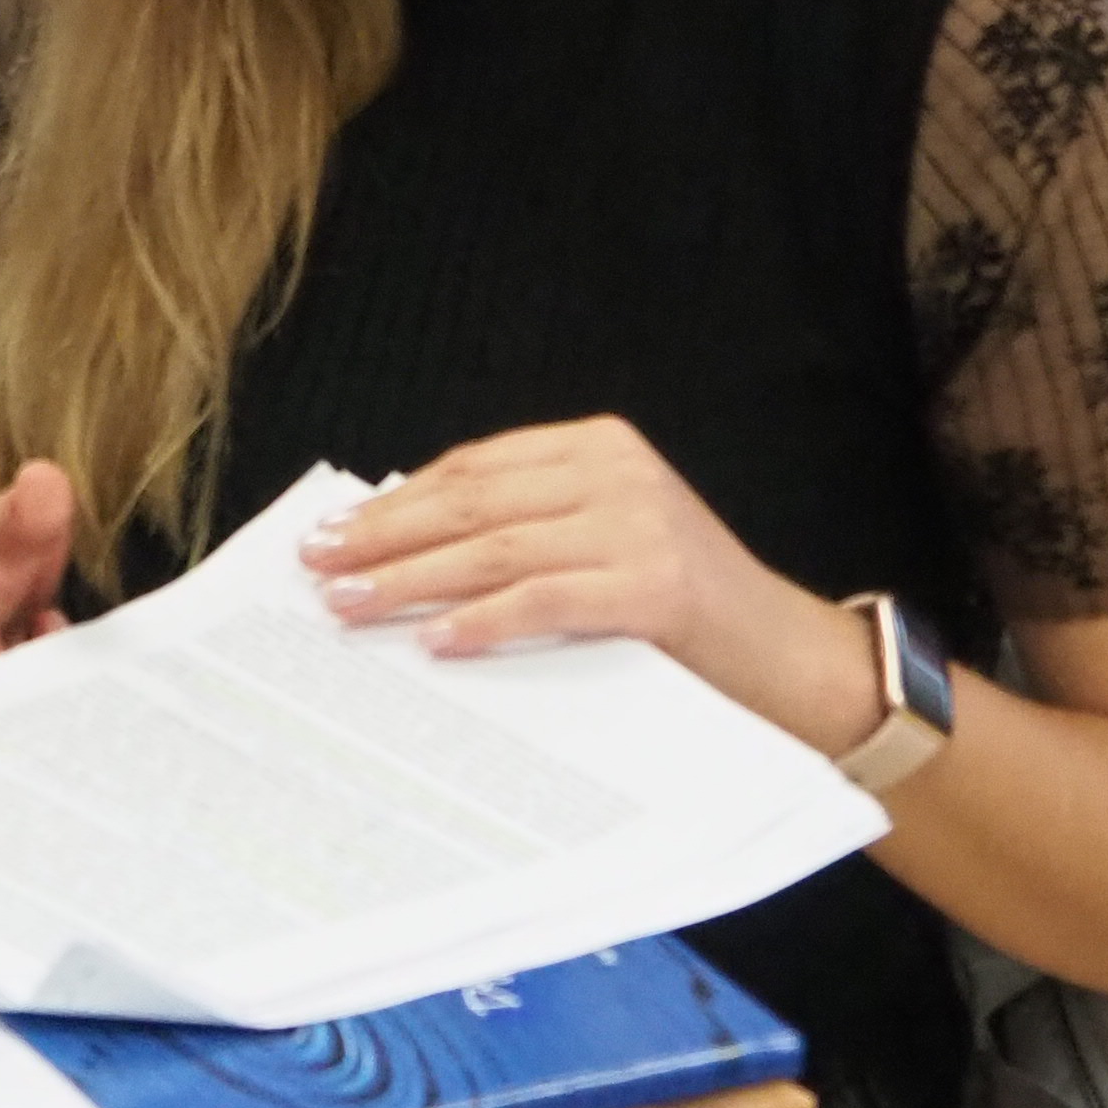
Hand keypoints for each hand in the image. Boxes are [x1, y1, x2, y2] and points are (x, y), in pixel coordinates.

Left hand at [299, 416, 872, 749]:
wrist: (789, 660)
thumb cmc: (681, 612)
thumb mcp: (602, 543)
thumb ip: (527, 528)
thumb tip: (401, 544)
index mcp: (598, 447)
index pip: (473, 468)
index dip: (397, 502)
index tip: (333, 532)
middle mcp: (617, 472)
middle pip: (472, 502)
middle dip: (385, 537)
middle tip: (318, 567)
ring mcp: (639, 525)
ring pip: (496, 549)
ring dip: (411, 580)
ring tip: (350, 605)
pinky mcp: (656, 586)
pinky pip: (545, 599)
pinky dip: (483, 620)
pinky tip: (434, 641)